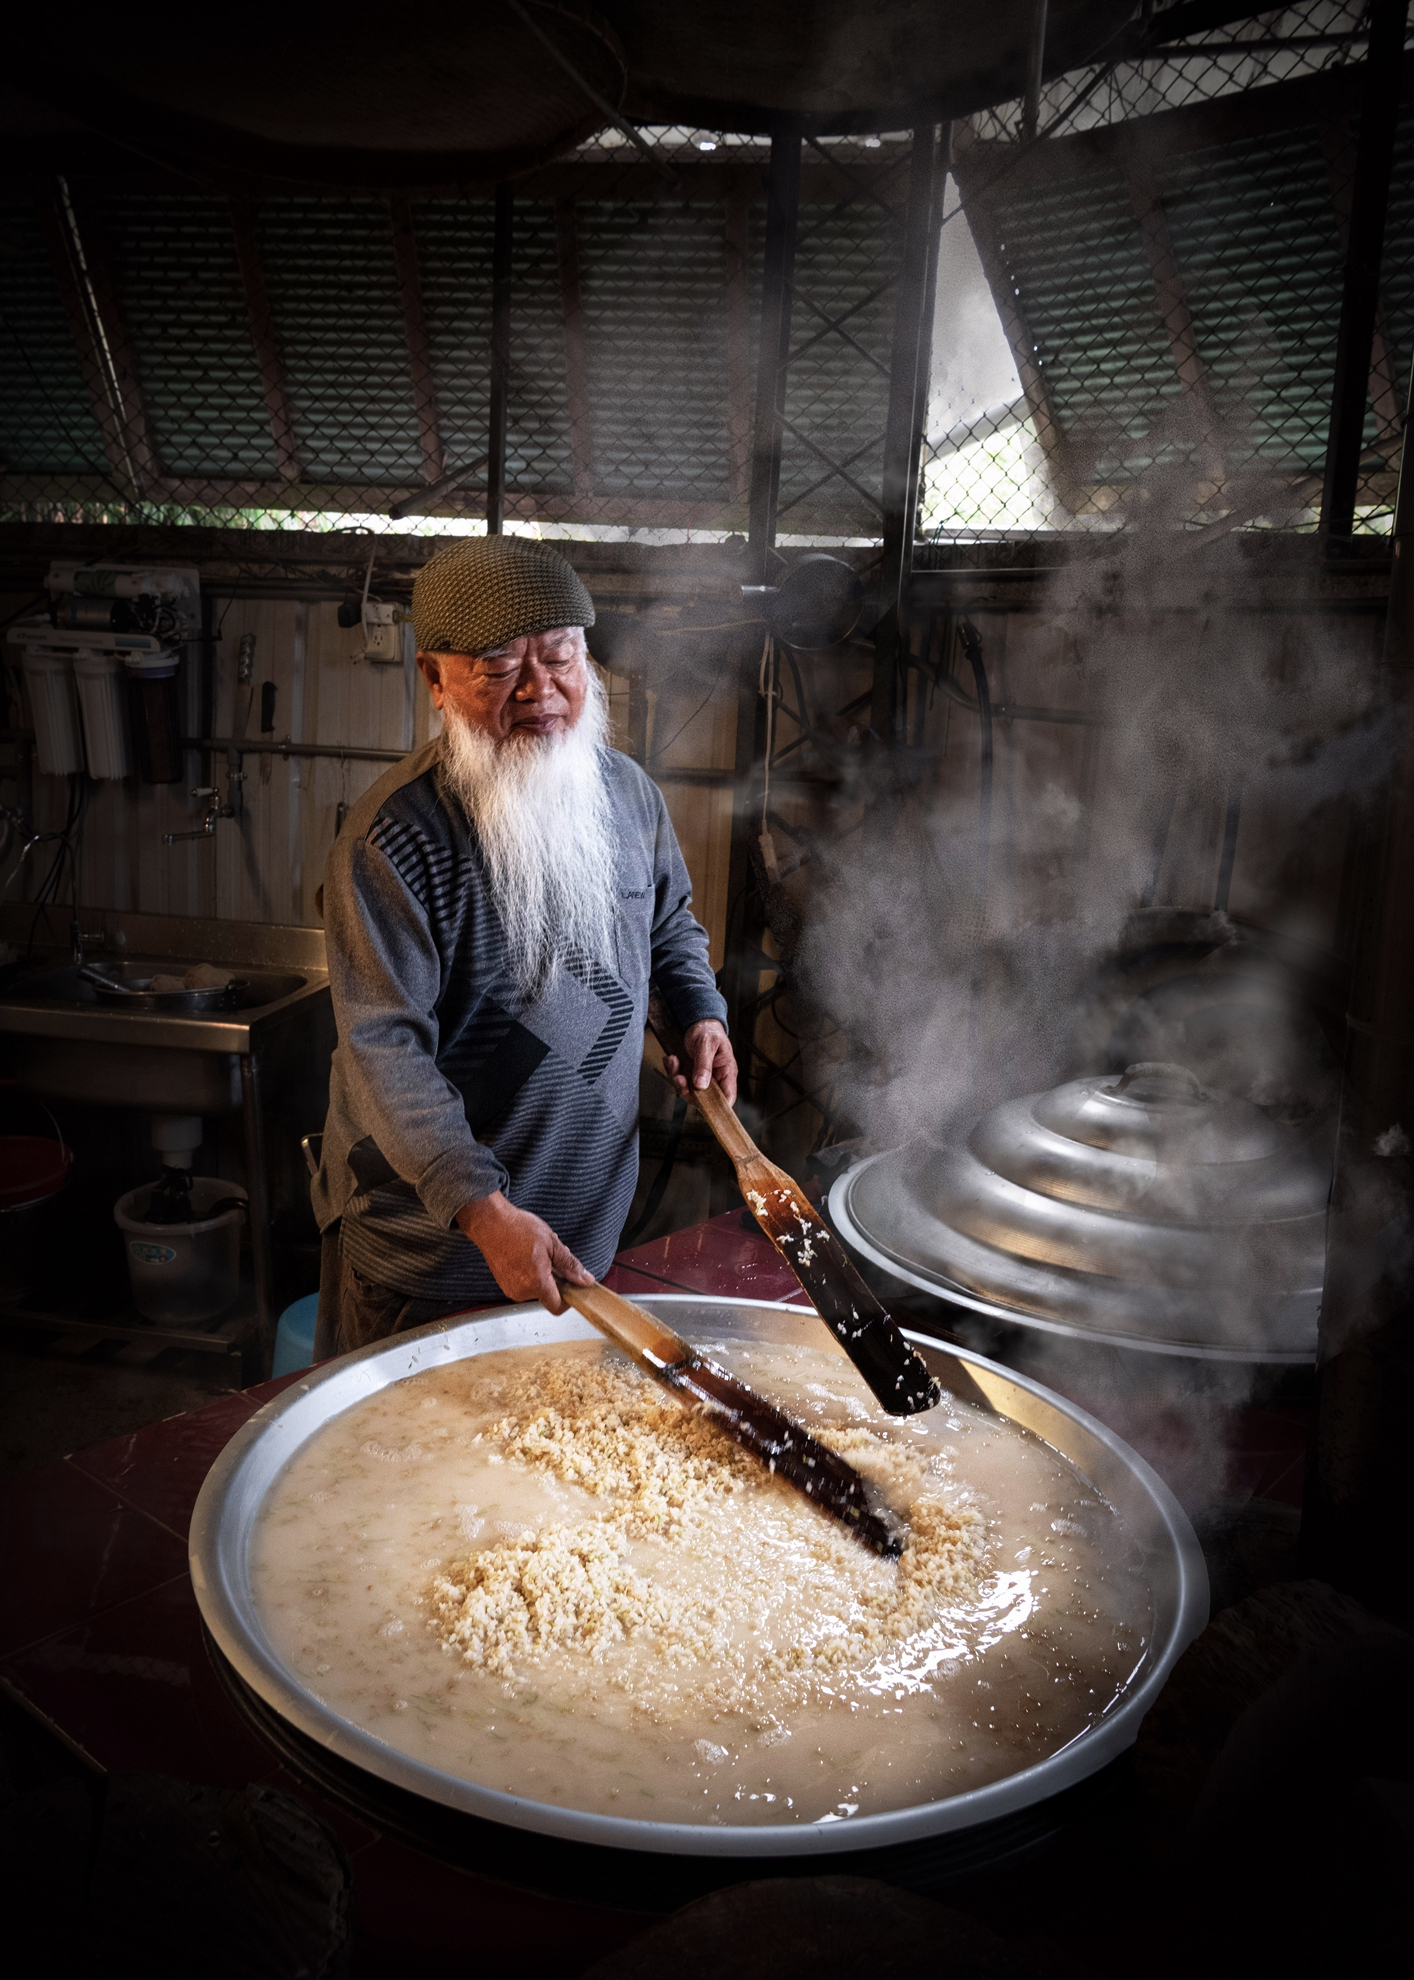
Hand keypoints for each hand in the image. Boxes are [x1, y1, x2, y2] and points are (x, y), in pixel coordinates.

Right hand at [454, 1191, 592, 1313]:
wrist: (490, 1223)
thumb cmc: (517, 1229)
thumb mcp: (552, 1243)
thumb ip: (570, 1265)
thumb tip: (585, 1280)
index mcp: (536, 1283)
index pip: (557, 1307)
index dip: (568, 1299)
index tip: (572, 1286)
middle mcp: (521, 1291)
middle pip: (547, 1297)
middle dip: (554, 1281)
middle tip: (552, 1259)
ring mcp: (510, 1289)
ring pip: (535, 1290)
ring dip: (541, 1277)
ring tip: (536, 1255)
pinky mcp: (503, 1284)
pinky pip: (523, 1286)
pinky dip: (529, 1275)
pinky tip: (526, 1257)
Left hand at [663, 1018, 737, 1103]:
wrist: (699, 1022)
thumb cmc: (709, 1032)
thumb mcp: (707, 1045)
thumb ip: (704, 1065)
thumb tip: (701, 1085)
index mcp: (726, 1072)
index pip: (728, 1096)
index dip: (718, 1106)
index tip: (702, 1104)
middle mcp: (715, 1078)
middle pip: (704, 1098)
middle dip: (688, 1090)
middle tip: (679, 1078)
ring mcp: (702, 1078)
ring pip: (689, 1090)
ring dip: (678, 1079)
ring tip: (673, 1062)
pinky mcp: (691, 1075)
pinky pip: (681, 1081)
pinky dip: (673, 1071)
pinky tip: (671, 1059)